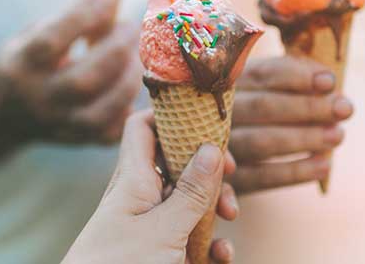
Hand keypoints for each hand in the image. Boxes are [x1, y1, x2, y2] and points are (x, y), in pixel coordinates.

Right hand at [0, 0, 141, 144]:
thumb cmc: (27, 61)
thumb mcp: (31, 35)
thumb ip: (66, 22)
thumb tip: (111, 2)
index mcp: (20, 65)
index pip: (51, 41)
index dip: (84, 15)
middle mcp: (37, 98)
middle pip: (83, 81)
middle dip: (117, 50)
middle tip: (131, 27)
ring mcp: (57, 124)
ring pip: (100, 113)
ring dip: (128, 80)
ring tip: (137, 56)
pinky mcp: (75, 141)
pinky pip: (109, 133)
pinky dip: (128, 110)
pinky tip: (130, 86)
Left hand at [62, 110, 236, 263]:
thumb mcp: (162, 230)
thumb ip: (190, 191)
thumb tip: (212, 146)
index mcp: (134, 180)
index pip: (145, 127)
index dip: (172, 115)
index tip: (206, 118)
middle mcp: (142, 197)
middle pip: (179, 162)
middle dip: (209, 168)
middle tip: (230, 176)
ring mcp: (152, 226)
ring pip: (190, 200)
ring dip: (215, 206)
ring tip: (230, 218)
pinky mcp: (162, 254)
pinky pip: (191, 237)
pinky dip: (211, 243)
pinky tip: (221, 256)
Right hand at [228, 56, 352, 193]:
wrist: (209, 156)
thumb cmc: (252, 111)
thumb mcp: (263, 88)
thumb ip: (291, 78)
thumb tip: (327, 81)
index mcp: (228, 82)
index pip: (262, 74)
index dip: (298, 77)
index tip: (330, 82)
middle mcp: (215, 112)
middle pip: (262, 107)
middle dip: (307, 107)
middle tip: (345, 109)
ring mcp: (216, 147)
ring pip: (260, 142)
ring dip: (303, 138)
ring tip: (338, 135)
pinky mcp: (225, 181)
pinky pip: (259, 178)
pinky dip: (291, 173)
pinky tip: (323, 166)